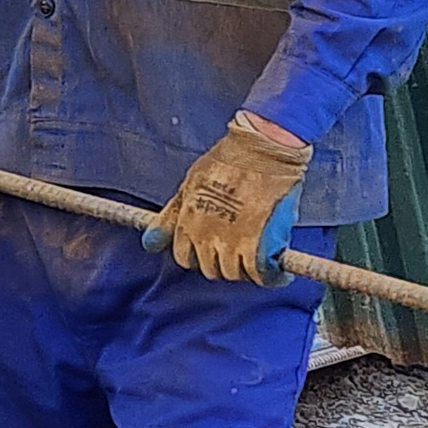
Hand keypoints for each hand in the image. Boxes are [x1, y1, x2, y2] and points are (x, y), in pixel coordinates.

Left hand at [143, 112, 311, 283]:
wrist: (261, 150)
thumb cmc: (226, 162)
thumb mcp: (188, 186)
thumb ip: (170, 218)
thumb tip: (149, 243)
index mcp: (187, 221)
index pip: (184, 256)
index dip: (197, 255)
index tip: (211, 249)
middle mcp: (206, 236)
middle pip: (209, 269)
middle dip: (221, 263)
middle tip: (237, 251)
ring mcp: (232, 242)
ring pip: (233, 274)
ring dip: (245, 270)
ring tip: (257, 256)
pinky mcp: (260, 244)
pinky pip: (263, 275)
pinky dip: (272, 277)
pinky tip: (279, 272)